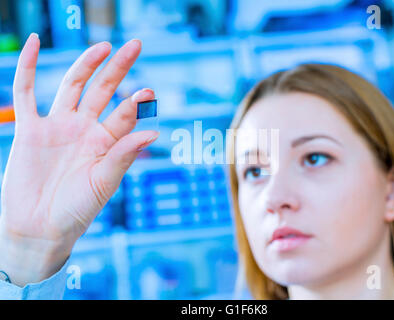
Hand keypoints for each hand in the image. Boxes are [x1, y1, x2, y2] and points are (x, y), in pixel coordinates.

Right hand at [0, 33, 158, 286]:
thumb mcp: (104, 182)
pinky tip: (33, 42)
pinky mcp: (30, 129)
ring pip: (72, 85)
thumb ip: (124, 154)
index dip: (136, 102)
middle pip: (103, 90)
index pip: (124, 114)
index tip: (149, 92)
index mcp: (106, 143)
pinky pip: (24, 92)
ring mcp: (58, 126)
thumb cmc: (77, 210)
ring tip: (104, 46)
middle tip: (136, 45)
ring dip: (86, 64)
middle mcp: (85, 129)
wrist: (39, 228)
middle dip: (118, 68)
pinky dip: (26, 67)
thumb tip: (155, 132)